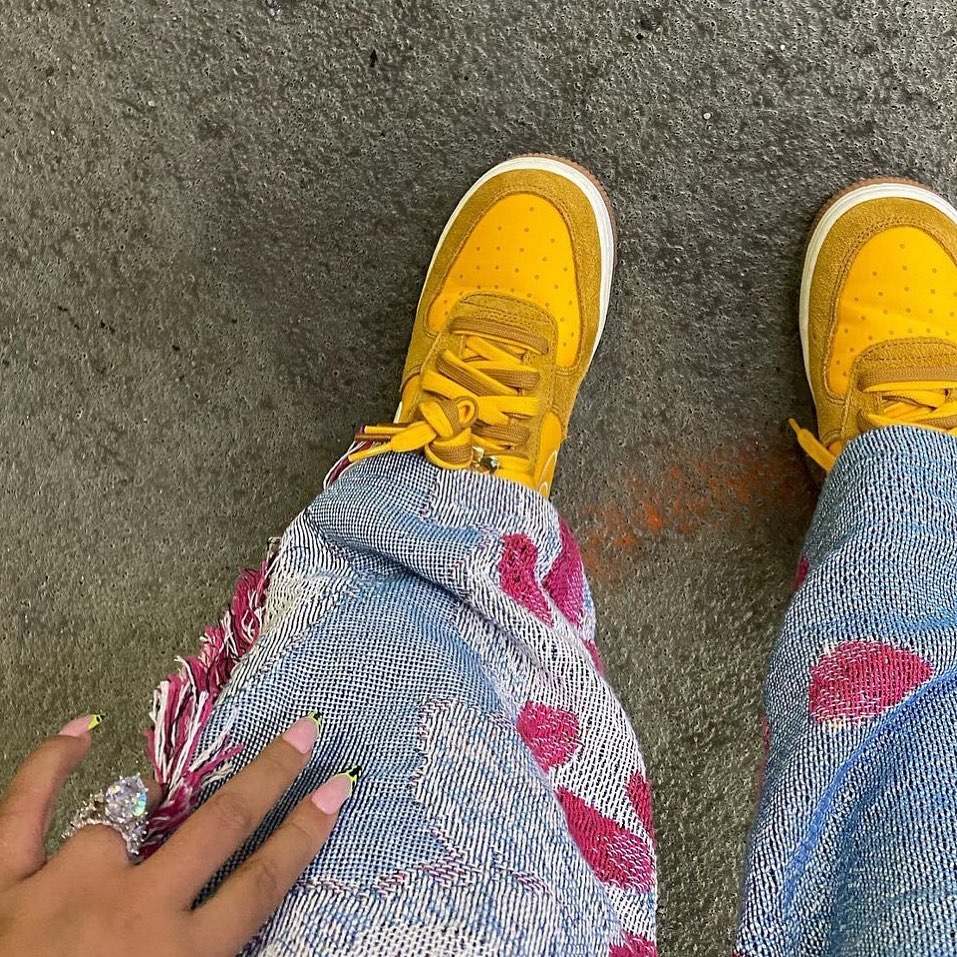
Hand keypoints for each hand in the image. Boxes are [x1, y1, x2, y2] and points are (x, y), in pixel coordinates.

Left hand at [0, 715, 353, 956]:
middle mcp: (133, 915)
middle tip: (303, 734)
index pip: (259, 884)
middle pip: (221, 828)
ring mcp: (65, 890)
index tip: (335, 790)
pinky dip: (50, 766)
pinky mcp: (2, 883)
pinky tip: (80, 732)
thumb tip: (232, 932)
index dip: (303, 834)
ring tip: (111, 866)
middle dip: (269, 777)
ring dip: (120, 841)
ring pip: (114, 829)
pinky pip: (24, 810)